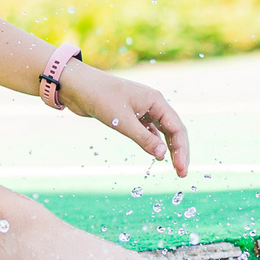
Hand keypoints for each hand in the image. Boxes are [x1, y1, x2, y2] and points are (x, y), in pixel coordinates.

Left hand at [59, 65, 192, 177]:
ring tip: (173, 167)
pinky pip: (148, 131)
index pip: (177, 128)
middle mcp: (152, 104)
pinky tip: (156, 154)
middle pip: (173, 130)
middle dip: (179, 151)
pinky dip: (153, 142)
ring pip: (162, 131)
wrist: (77, 86)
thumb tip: (163, 155)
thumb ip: (144, 139)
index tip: (181, 169)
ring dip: (167, 148)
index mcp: (156, 101)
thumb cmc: (100, 98)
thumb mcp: (122, 121)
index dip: (182, 150)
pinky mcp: (130, 115)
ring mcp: (142, 109)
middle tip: (181, 173)